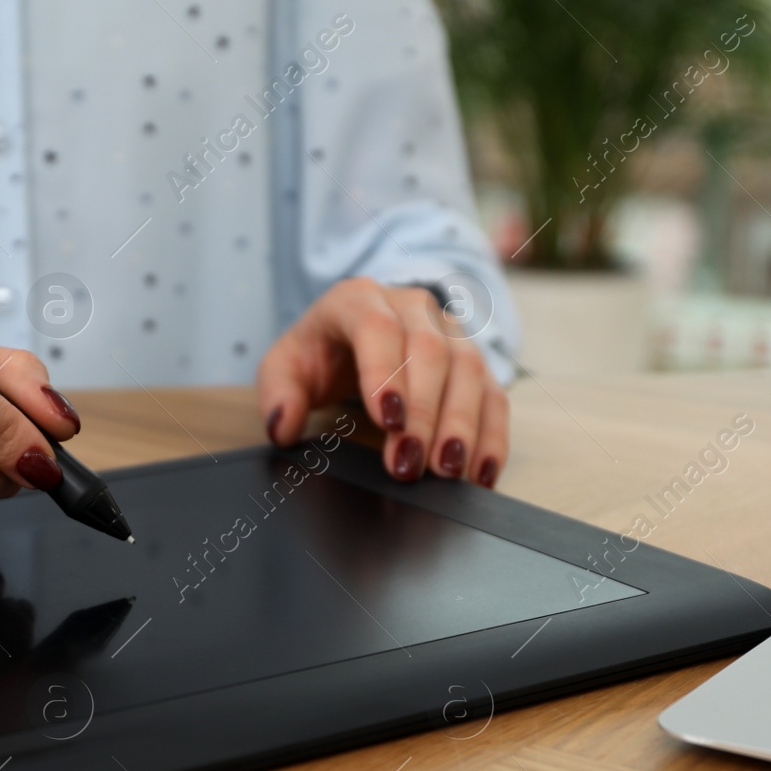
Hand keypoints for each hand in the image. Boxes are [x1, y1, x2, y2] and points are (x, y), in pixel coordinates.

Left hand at [257, 278, 507, 486]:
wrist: (350, 334)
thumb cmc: (319, 352)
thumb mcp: (285, 366)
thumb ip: (278, 394)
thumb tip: (282, 425)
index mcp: (358, 299)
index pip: (377, 327)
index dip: (385, 373)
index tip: (388, 420)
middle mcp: (411, 307)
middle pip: (429, 352)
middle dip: (424, 413)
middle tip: (411, 463)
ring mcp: (448, 331)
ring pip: (468, 370)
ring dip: (461, 425)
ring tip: (447, 471)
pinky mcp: (472, 361)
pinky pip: (493, 395)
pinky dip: (491, 436)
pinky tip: (481, 472)